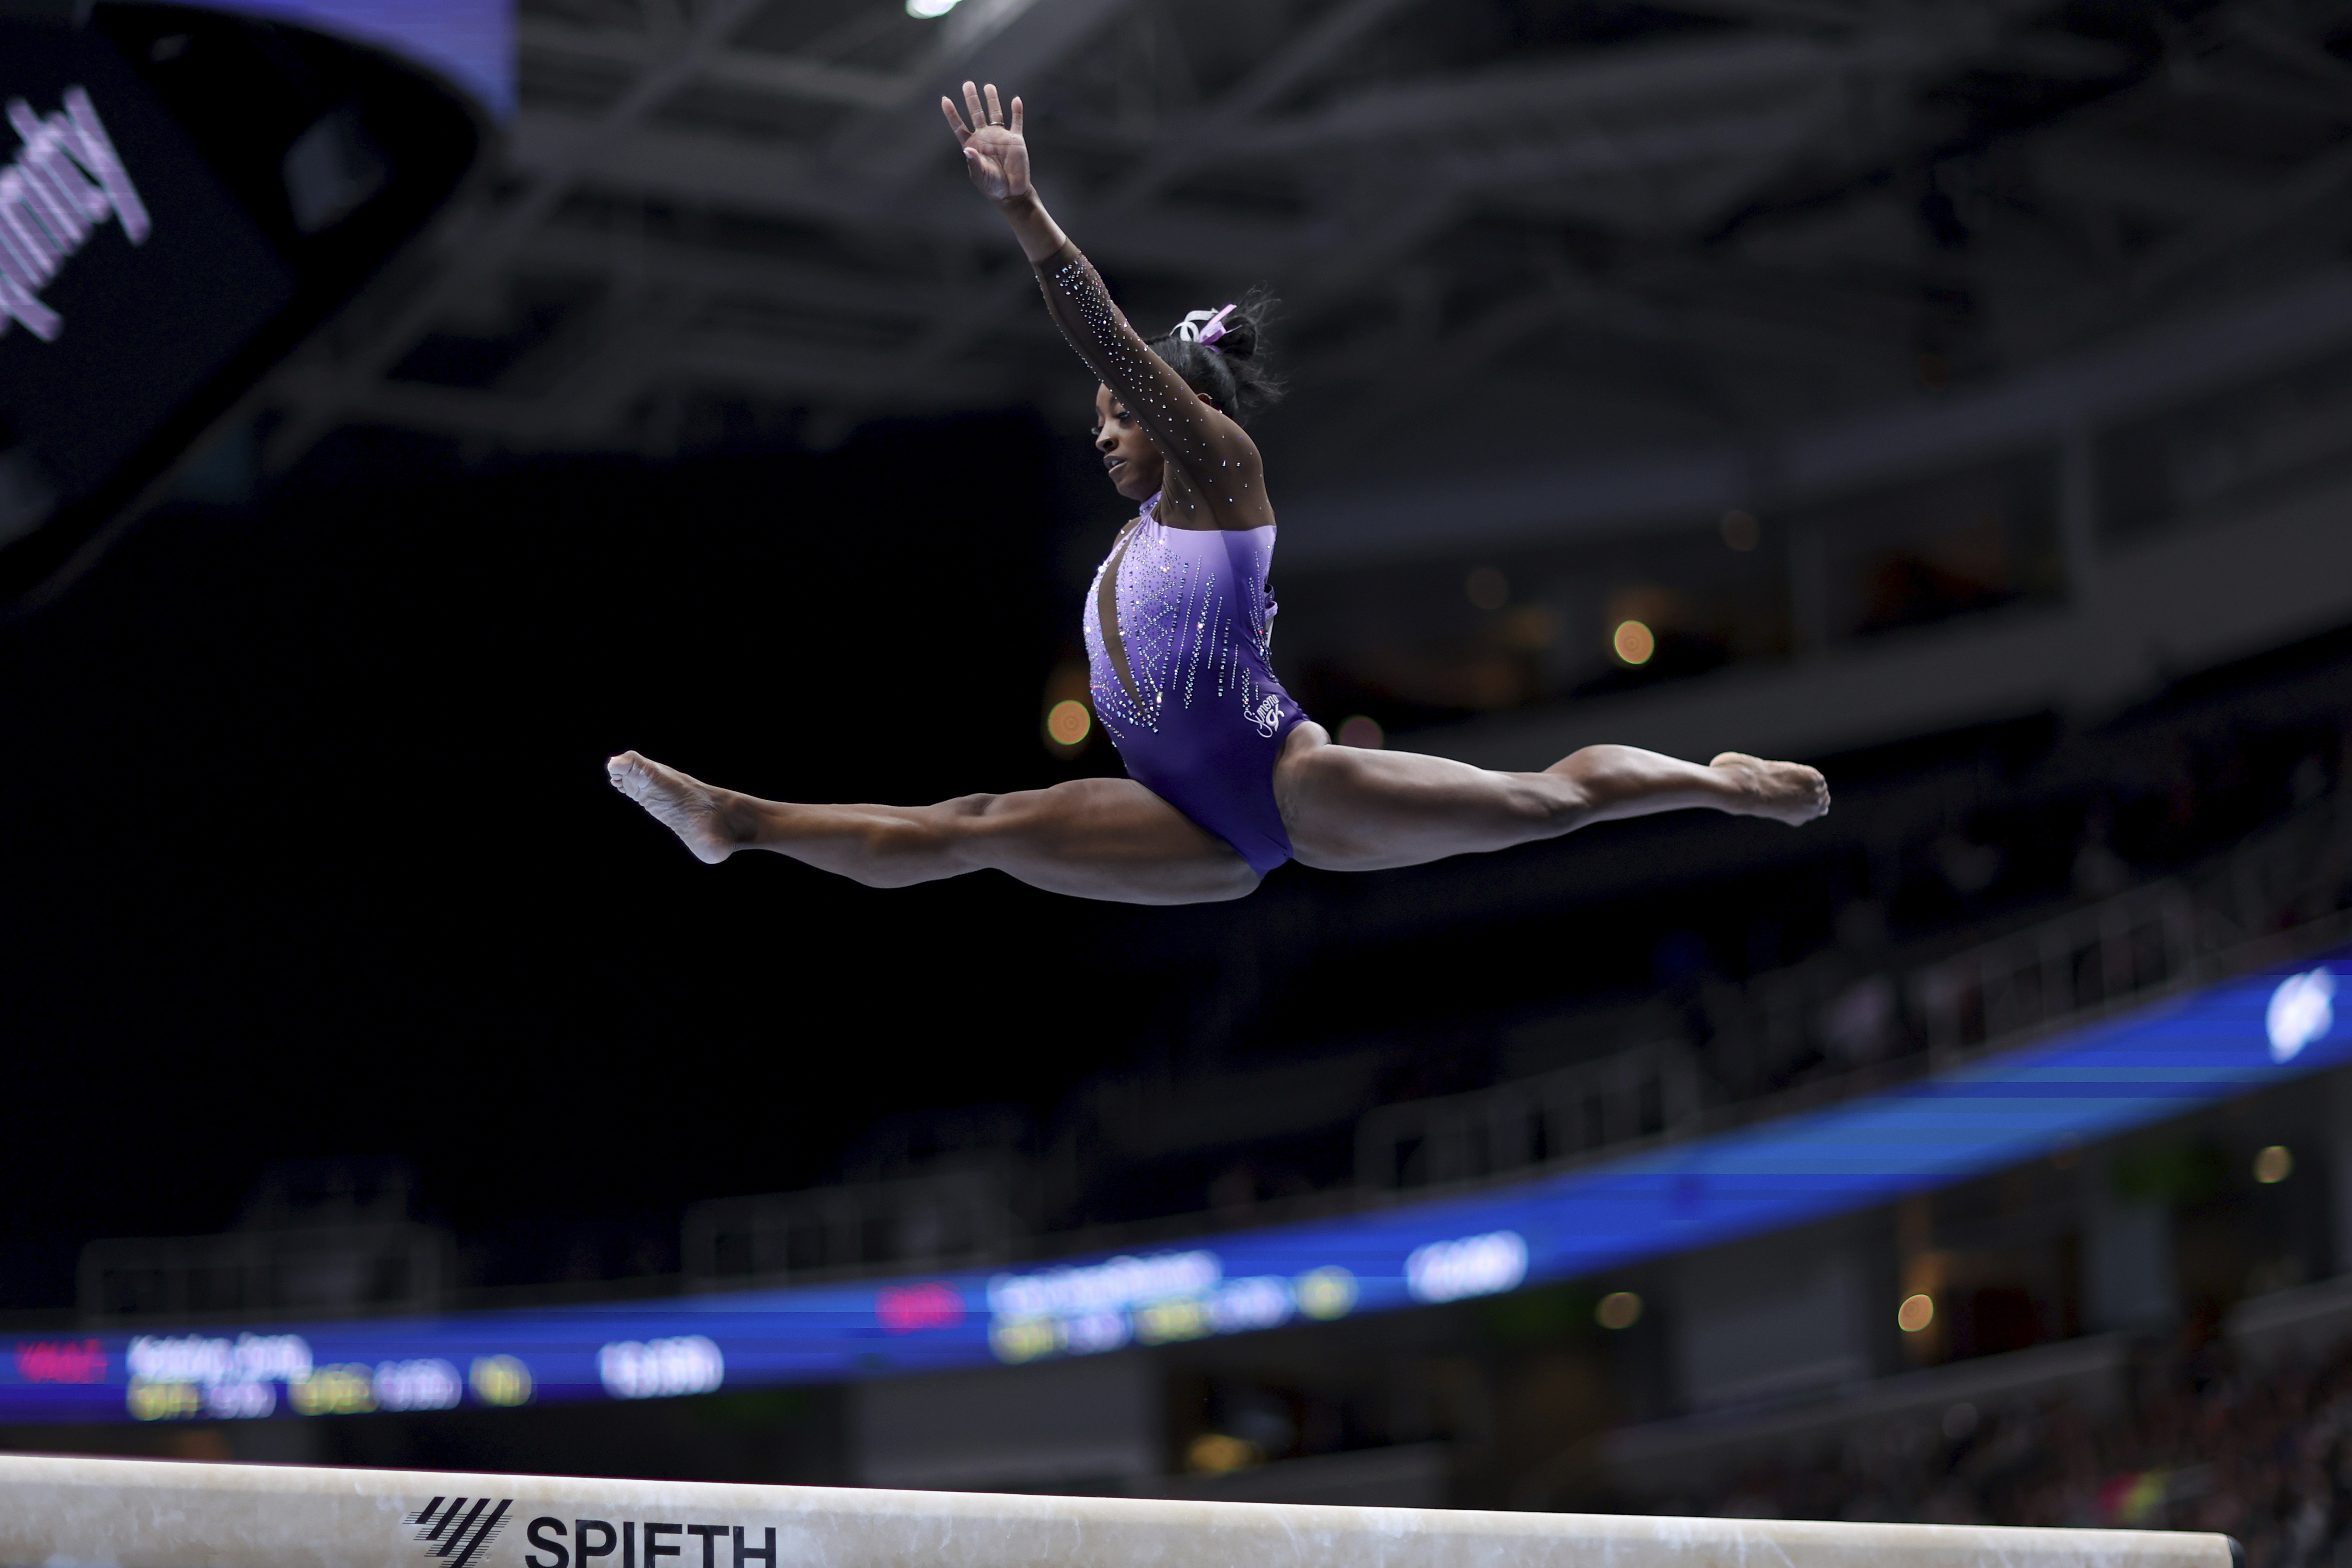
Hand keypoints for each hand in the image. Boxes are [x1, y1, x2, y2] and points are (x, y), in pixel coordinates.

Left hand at [941, 81, 1028, 203]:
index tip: (945, 99)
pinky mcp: (1016, 139)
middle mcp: (985, 137)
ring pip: (995, 113)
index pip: (959, 126)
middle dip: (972, 99)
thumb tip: (968, 149)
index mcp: (973, 145)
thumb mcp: (981, 176)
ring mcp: (1000, 136)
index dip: (952, 113)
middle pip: (976, 114)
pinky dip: (1017, 111)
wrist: (1012, 192)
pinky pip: (1016, 121)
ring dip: (992, 100)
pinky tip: (1015, 100)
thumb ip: (974, 162)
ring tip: (988, 86)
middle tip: (967, 84)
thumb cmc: (993, 186)